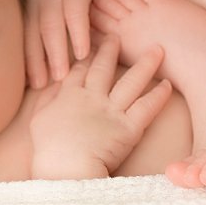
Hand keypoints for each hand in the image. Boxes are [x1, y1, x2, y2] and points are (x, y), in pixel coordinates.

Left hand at [24, 0, 97, 88]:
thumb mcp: (45, 9)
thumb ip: (42, 34)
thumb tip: (39, 68)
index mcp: (30, 12)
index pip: (25, 40)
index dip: (28, 63)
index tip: (31, 86)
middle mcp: (39, 5)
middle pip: (35, 35)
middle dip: (38, 61)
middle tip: (42, 87)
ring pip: (52, 27)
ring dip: (56, 52)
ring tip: (62, 76)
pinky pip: (75, 15)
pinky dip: (78, 34)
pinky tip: (83, 53)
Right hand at [29, 37, 172, 179]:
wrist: (66, 169)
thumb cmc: (49, 151)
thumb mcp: (38, 121)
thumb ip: (47, 99)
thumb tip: (53, 83)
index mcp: (69, 96)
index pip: (79, 70)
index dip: (86, 56)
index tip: (92, 44)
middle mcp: (92, 98)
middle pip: (104, 67)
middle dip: (111, 49)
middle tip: (118, 35)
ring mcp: (112, 111)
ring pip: (131, 81)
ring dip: (145, 64)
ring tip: (157, 50)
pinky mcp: (129, 127)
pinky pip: (147, 107)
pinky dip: (158, 95)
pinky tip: (167, 85)